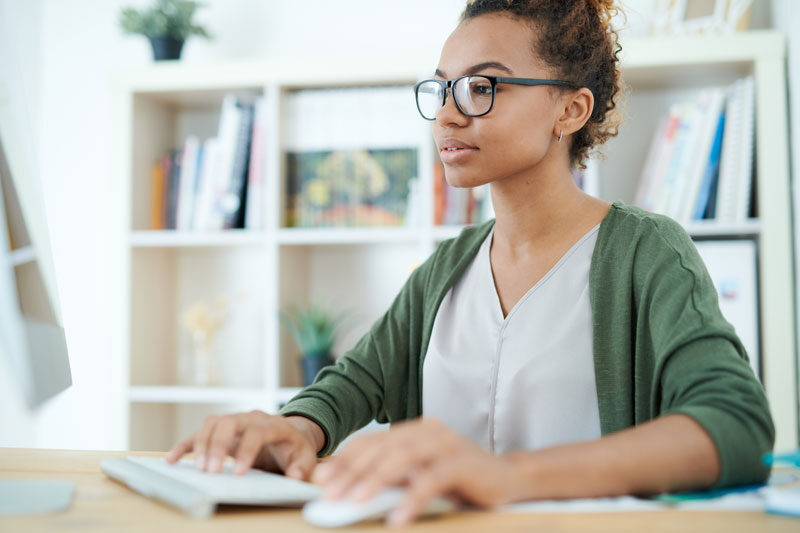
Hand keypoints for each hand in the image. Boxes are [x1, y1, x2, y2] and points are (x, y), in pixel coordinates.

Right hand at [166, 410, 323, 479]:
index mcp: (273, 424)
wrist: (290, 433)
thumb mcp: (306, 457)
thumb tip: (293, 475)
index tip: (239, 473)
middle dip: (218, 446)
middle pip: (230, 423)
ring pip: (213, 424)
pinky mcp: (222, 430)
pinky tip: (172, 459)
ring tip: (199, 469)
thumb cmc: (296, 447)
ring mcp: (235, 421)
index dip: (247, 451)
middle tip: (212, 471)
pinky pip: (200, 432)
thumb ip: (302, 467)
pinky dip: (185, 444)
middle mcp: (251, 418)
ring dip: (203, 444)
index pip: (257, 432)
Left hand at [312, 418, 521, 526]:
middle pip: (381, 448)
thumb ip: (389, 476)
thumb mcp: (418, 475)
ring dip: (376, 481)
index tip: (321, 481)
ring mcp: (446, 444)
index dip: (344, 460)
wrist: (507, 478)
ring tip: (355, 502)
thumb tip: (345, 487)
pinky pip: (432, 479)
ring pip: (402, 458)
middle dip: (352, 471)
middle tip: (330, 494)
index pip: (370, 442)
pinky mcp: (462, 462)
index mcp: (413, 431)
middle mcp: (427, 431)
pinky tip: (398, 517)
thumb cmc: (458, 479)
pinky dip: (412, 498)